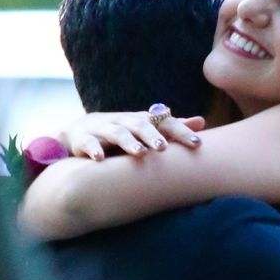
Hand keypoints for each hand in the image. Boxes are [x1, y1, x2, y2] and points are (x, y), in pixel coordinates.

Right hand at [57, 111, 205, 159]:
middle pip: (140, 124)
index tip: (197, 144)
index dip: (180, 131)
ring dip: (128, 142)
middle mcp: (123, 121)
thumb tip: (201, 122)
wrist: (78, 133)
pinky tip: (100, 159)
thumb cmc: (119, 133)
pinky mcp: (83, 139)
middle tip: (164, 148)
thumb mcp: (145, 129)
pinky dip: (93, 150)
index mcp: (140, 120)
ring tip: (140, 153)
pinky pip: (88, 144)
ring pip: (116, 133)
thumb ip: (170, 127)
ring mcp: (102, 129)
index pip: (164, 122)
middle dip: (153, 135)